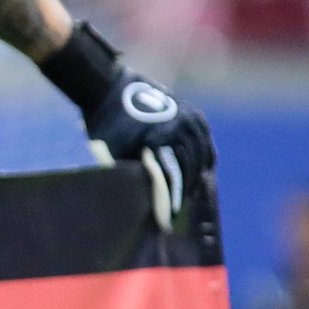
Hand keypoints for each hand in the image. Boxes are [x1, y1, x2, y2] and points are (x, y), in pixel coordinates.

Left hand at [43, 22, 211, 230]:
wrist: (107, 88)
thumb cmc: (103, 125)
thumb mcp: (110, 152)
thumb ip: (127, 174)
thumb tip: (139, 203)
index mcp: (160, 136)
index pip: (171, 178)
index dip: (170, 201)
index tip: (167, 221)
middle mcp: (180, 125)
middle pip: (190, 168)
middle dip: (184, 192)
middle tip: (177, 211)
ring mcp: (190, 117)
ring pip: (203, 156)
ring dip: (197, 177)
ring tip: (188, 196)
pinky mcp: (194, 114)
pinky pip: (206, 142)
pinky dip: (204, 159)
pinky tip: (200, 175)